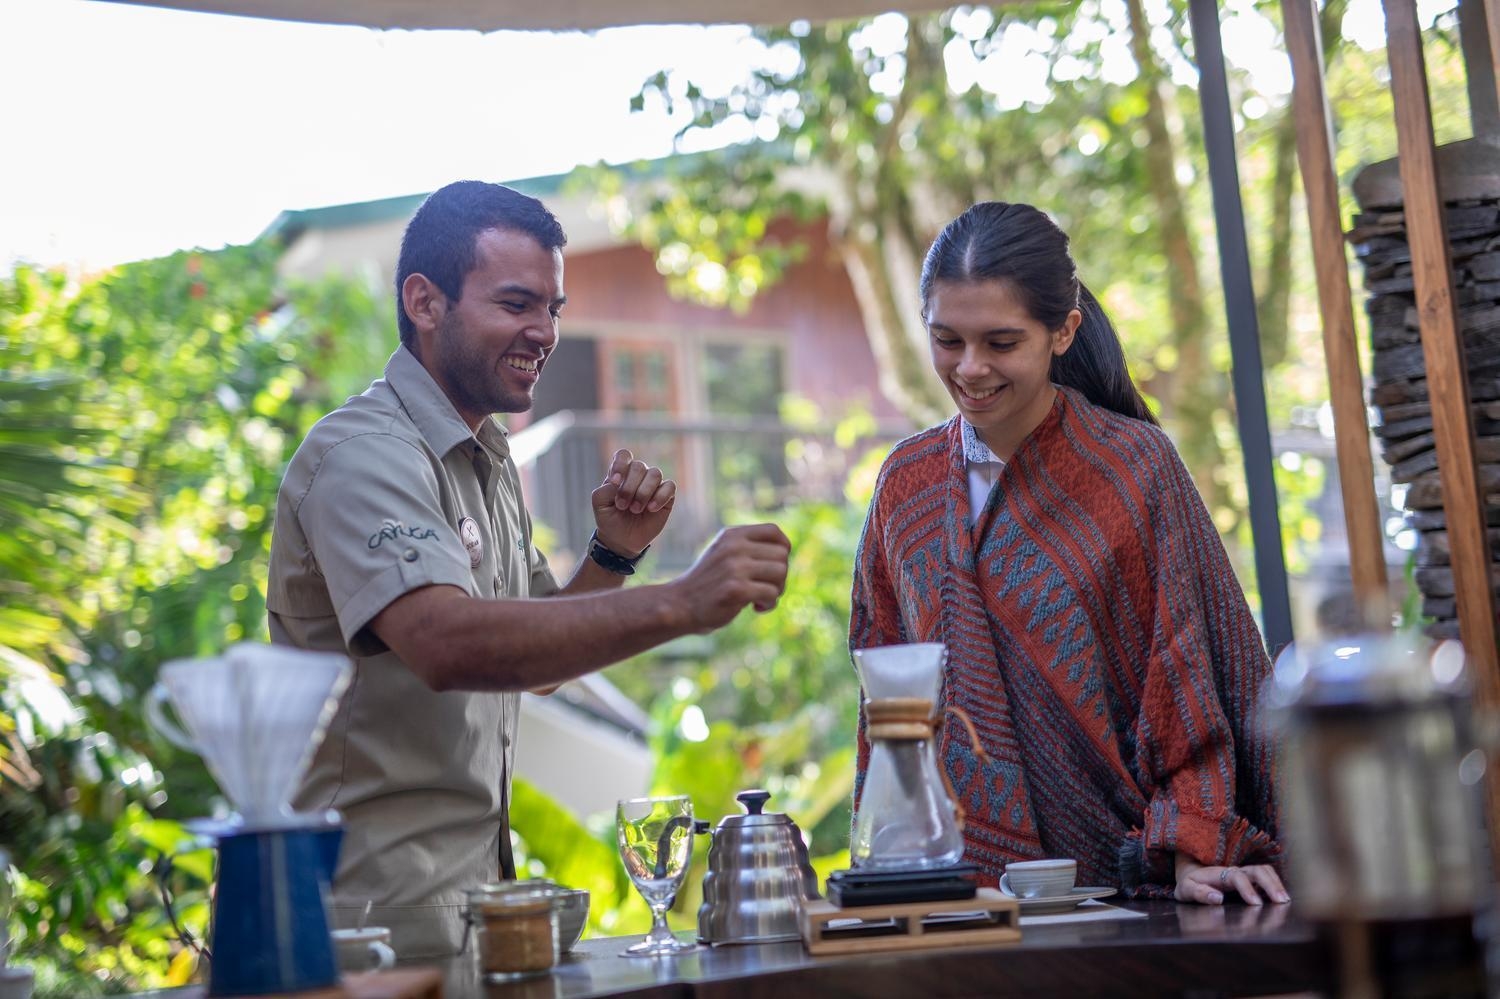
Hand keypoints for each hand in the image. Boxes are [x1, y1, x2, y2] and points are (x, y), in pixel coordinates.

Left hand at [591, 449, 675, 557]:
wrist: (622, 540)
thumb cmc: (610, 518)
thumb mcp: (599, 504)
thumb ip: (605, 489)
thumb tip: (619, 482)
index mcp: (621, 473)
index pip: (624, 455)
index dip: (620, 465)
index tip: (614, 482)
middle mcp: (638, 475)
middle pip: (639, 466)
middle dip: (629, 487)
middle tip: (622, 506)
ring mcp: (653, 485)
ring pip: (655, 474)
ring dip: (643, 493)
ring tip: (635, 509)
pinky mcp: (666, 496)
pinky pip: (669, 486)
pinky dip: (660, 497)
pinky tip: (651, 509)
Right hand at [672, 523, 790, 630]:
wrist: (680, 605)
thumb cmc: (709, 582)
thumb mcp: (724, 553)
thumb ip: (748, 547)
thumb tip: (785, 550)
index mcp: (732, 535)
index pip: (774, 530)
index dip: (784, 548)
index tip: (776, 565)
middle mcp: (734, 547)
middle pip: (782, 555)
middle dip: (780, 575)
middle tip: (766, 588)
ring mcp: (734, 567)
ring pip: (781, 573)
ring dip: (777, 590)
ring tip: (761, 598)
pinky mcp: (736, 589)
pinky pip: (771, 593)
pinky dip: (769, 604)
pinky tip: (755, 608)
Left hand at [1174, 853, 1289, 905]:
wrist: (1191, 875)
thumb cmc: (1190, 884)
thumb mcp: (1186, 889)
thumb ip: (1199, 893)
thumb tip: (1218, 898)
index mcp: (1219, 874)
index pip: (1237, 877)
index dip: (1247, 889)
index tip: (1256, 903)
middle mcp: (1234, 871)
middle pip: (1257, 870)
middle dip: (1270, 884)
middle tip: (1282, 901)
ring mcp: (1243, 874)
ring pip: (1264, 871)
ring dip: (1276, 883)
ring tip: (1286, 900)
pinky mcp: (1249, 879)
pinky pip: (1266, 877)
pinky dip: (1276, 884)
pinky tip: (1282, 898)